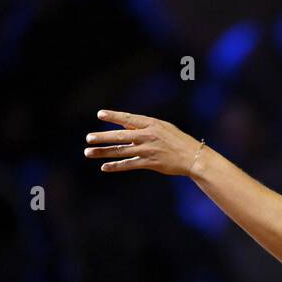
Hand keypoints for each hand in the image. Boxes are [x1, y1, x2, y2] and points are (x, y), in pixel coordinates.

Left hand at [84, 110, 204, 176]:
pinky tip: (104, 167)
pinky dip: (116, 166)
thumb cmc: (178, 141)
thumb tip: (124, 126)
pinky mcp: (150, 163)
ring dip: (103, 152)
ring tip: (88, 153)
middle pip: (121, 136)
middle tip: (88, 138)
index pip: (129, 119)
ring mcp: (148, 150)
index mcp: (152, 124)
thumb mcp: (163, 128)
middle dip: (103, 137)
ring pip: (121, 151)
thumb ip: (143, 127)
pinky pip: (129, 164)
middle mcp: (148, 136)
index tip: (100, 114)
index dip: (114, 116)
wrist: (193, 157)